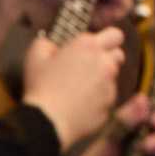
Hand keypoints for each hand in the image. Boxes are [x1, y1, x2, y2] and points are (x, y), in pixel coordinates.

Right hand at [21, 25, 124, 148]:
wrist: (47, 121)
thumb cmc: (41, 87)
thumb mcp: (36, 55)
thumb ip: (49, 42)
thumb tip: (55, 45)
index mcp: (89, 46)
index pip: (115, 34)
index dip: (107, 39)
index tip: (97, 46)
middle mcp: (105, 62)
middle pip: (118, 54)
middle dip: (107, 58)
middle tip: (89, 66)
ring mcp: (110, 85)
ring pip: (112, 77)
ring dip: (102, 79)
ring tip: (80, 88)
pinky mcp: (110, 104)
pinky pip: (107, 97)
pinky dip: (98, 99)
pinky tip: (81, 103)